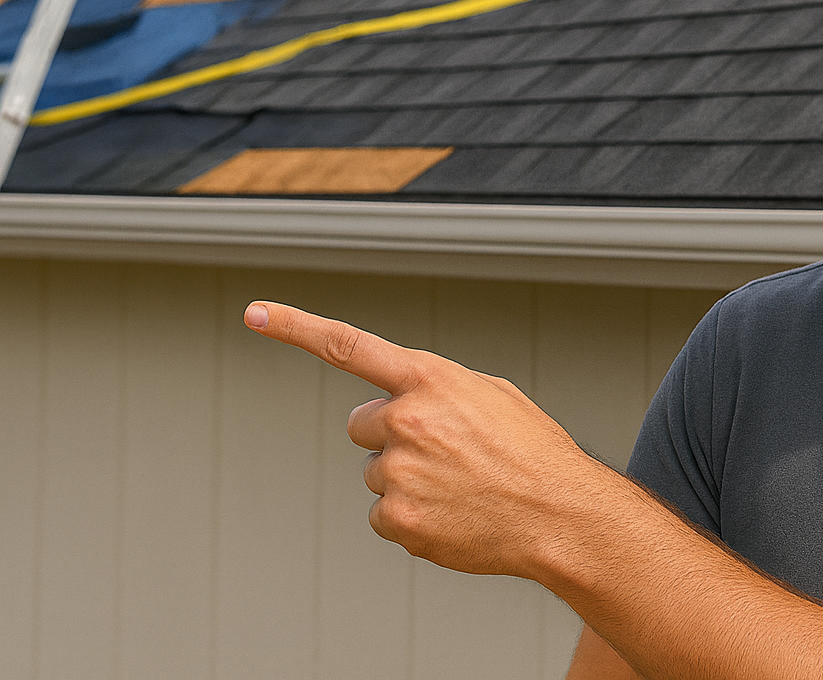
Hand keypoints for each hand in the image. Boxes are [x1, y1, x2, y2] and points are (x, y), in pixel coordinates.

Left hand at [244, 300, 603, 577]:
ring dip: (407, 477)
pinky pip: (382, 514)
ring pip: (376, 471)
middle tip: (445, 452)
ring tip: (460, 485)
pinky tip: (452, 514)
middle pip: (362, 423)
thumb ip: (437, 388)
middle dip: (391, 434)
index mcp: (430, 379)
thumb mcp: (493, 395)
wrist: (559, 513)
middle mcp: (406, 420)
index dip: (296, 327)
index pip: (349, 346)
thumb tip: (398, 404)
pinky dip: (411, 517)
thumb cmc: (533, 451)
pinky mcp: (397, 519)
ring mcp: (398, 472)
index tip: (255, 312)